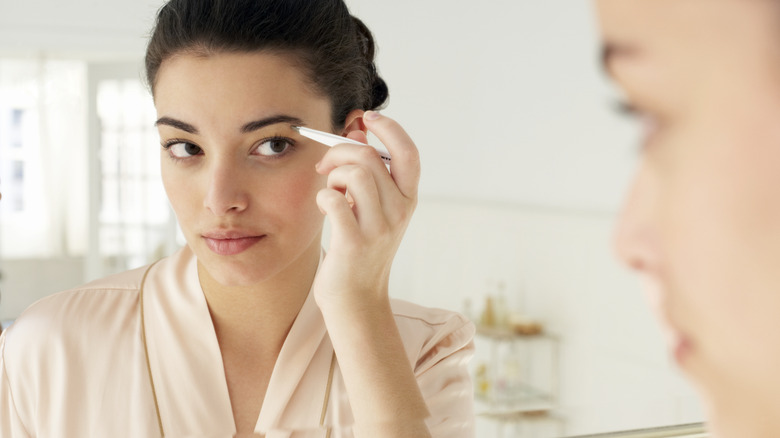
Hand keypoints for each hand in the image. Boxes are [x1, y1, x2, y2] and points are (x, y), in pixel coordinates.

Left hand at [312, 111, 419, 311]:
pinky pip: (333, 199)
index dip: (391, 129)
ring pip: (354, 173)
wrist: (356, 299)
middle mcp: (399, 212)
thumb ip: (368, 172)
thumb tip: (357, 130)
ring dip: (333, 175)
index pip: (409, 153)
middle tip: (325, 167)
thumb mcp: (373, 209)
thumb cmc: (359, 248)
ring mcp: (378, 228)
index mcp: (407, 200)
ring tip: (330, 191)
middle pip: (370, 157)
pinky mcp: (354, 243)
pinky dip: (323, 196)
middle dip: (340, 152)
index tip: (367, 117)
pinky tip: (324, 207)